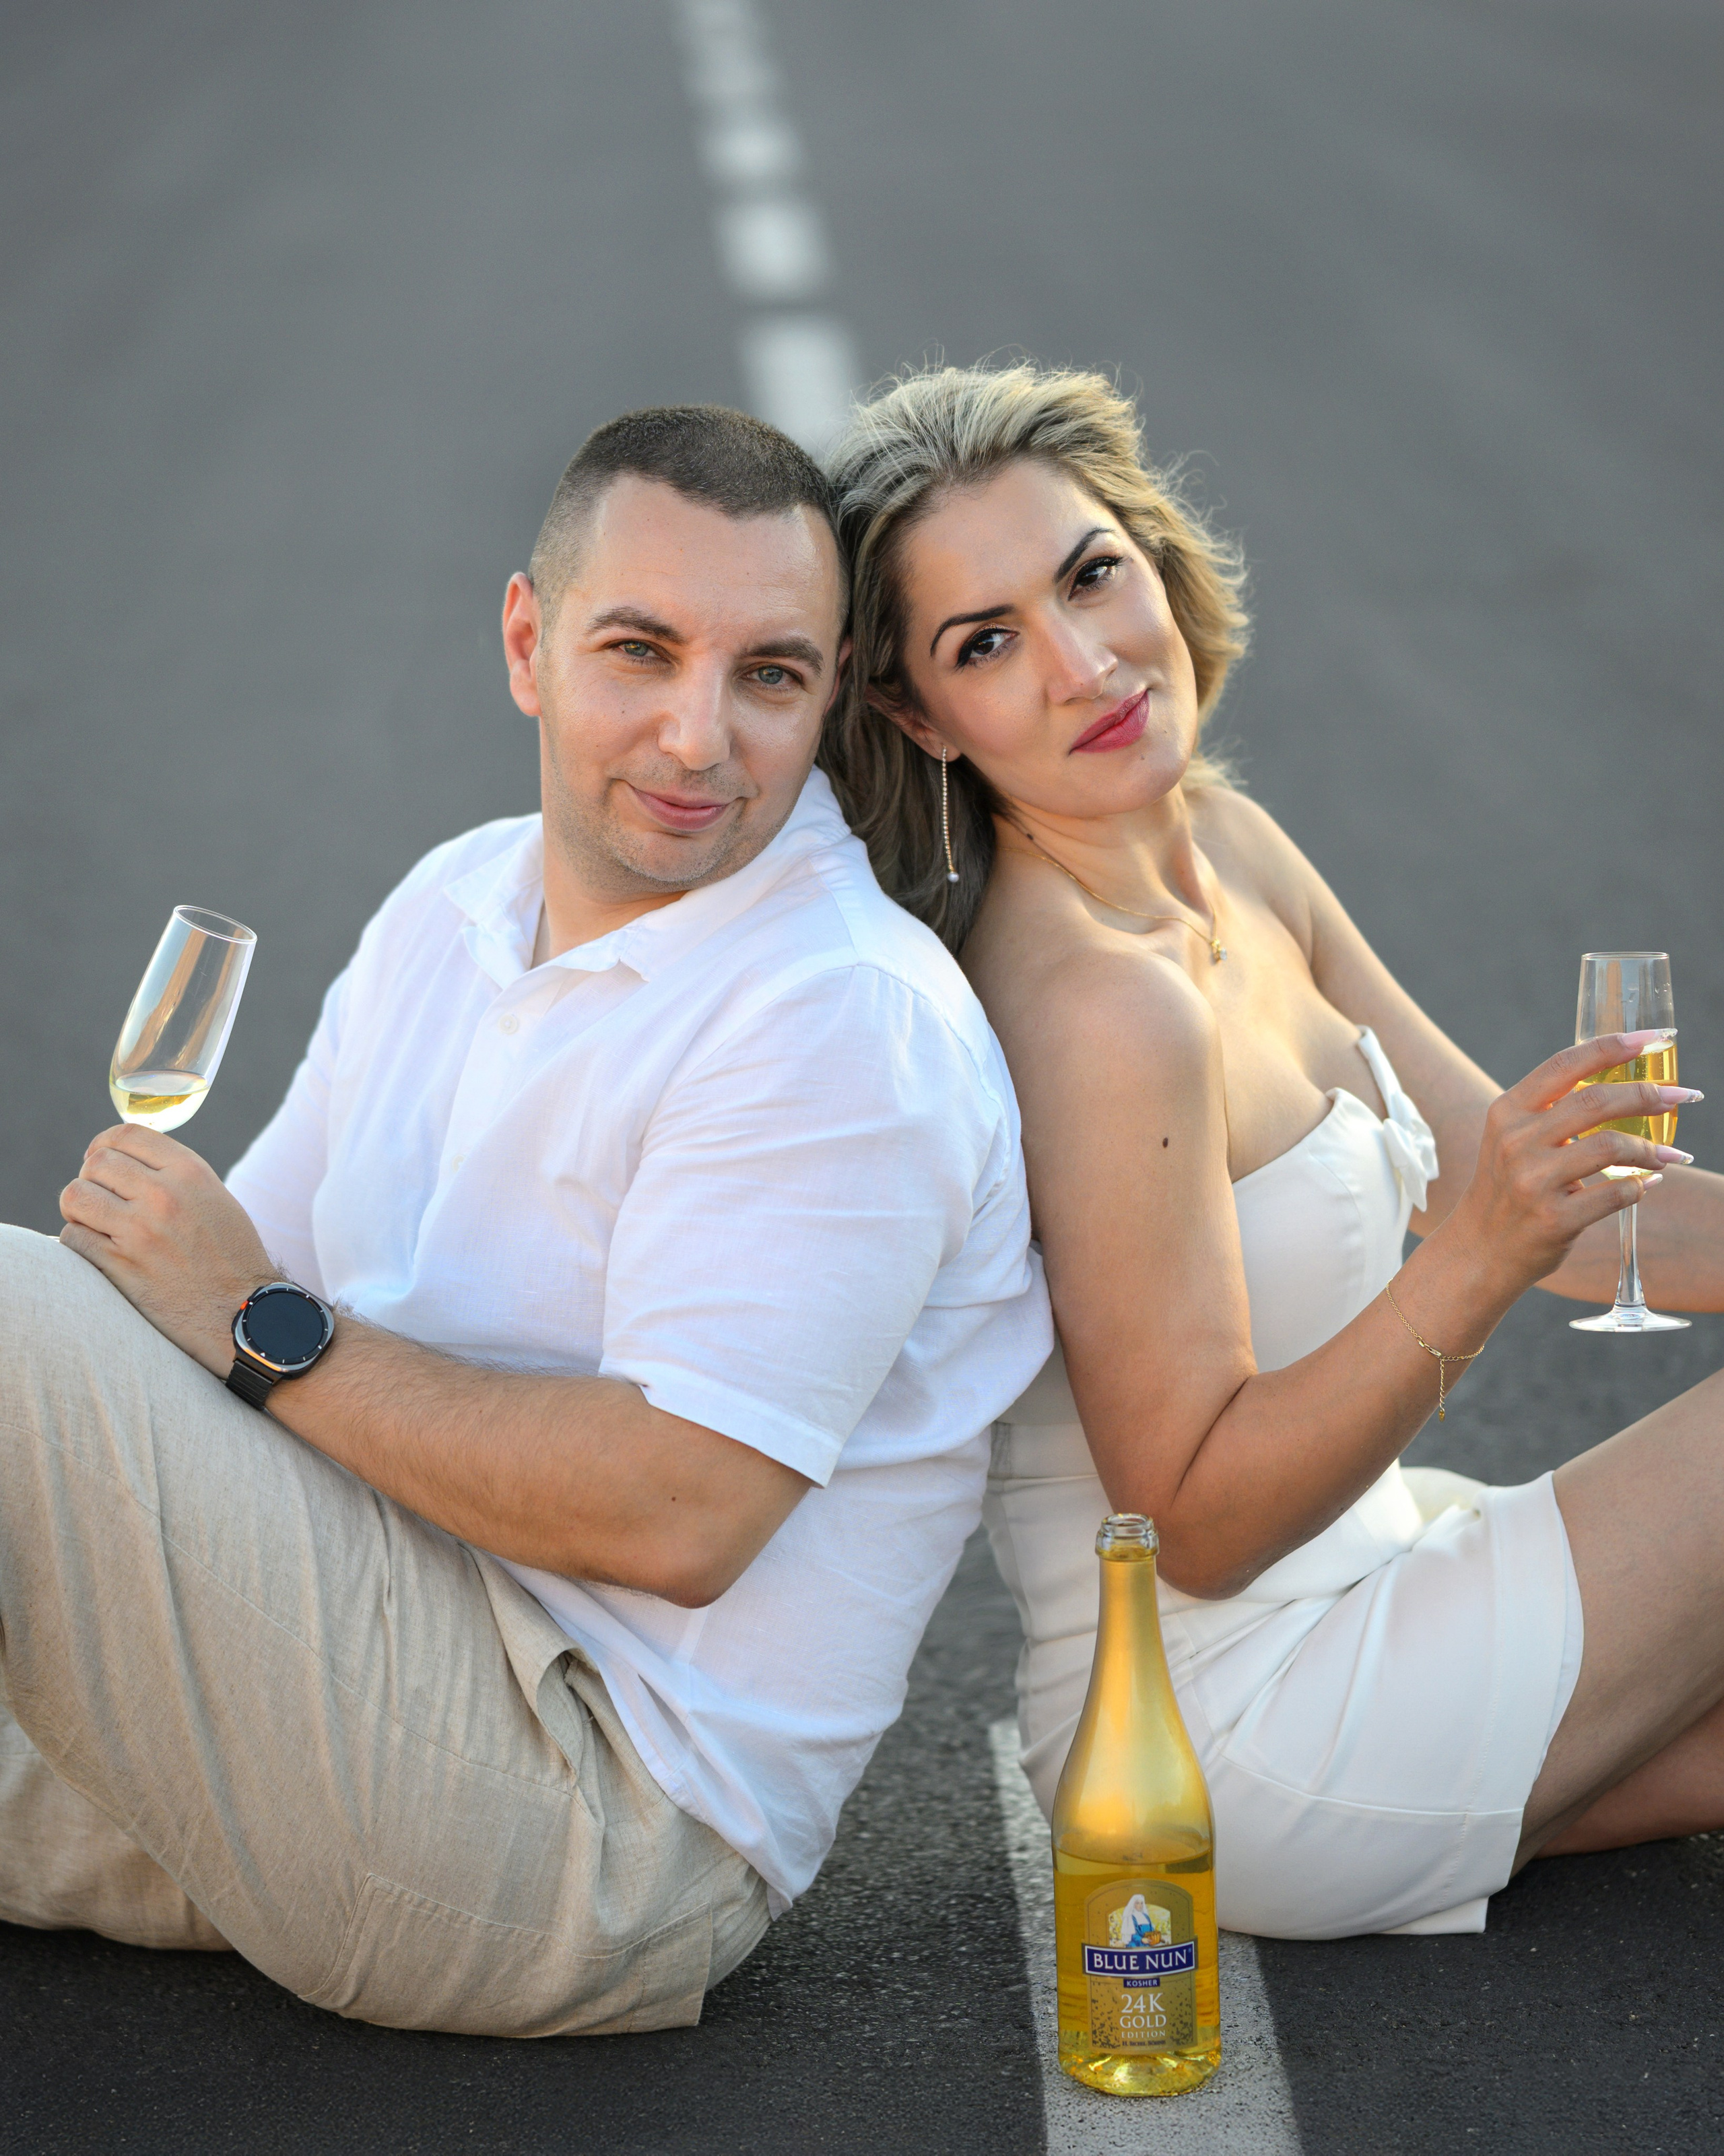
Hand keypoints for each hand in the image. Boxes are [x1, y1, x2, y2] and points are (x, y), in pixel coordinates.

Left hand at [60, 1126, 275, 1375]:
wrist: (243, 1313)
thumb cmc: (232, 1256)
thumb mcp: (216, 1199)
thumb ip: (175, 1175)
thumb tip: (126, 1161)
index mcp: (190, 1173)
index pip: (126, 1134)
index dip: (103, 1144)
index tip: (98, 1158)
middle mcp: (163, 1195)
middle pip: (96, 1163)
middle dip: (91, 1178)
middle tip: (100, 1198)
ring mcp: (139, 1231)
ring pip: (75, 1197)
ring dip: (78, 1208)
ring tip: (92, 1222)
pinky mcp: (120, 1267)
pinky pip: (73, 1237)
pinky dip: (78, 1242)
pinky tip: (96, 1250)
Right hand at [1447, 1032, 1698, 1292]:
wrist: (1480, 1249)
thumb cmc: (1507, 1188)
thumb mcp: (1512, 1140)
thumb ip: (1553, 1113)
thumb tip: (1625, 1089)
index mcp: (1507, 1112)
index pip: (1565, 1065)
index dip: (1613, 1047)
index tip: (1652, 1038)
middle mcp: (1516, 1142)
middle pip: (1596, 1101)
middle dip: (1648, 1094)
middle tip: (1681, 1096)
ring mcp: (1533, 1182)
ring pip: (1611, 1146)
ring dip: (1650, 1148)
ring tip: (1669, 1155)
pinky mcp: (1554, 1219)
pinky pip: (1616, 1193)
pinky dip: (1640, 1186)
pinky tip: (1647, 1183)